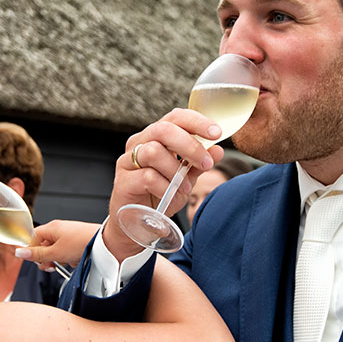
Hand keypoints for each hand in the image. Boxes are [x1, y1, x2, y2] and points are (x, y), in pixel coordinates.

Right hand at [15, 220, 99, 269]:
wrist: (105, 243)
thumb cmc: (82, 242)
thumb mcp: (55, 252)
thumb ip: (36, 254)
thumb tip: (20, 252)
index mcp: (50, 228)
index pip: (32, 238)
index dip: (31, 250)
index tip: (33, 260)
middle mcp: (59, 230)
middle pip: (44, 246)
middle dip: (46, 259)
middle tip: (51, 265)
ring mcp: (69, 236)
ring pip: (56, 251)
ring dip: (59, 260)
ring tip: (67, 262)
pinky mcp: (78, 242)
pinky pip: (68, 252)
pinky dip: (70, 259)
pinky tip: (76, 261)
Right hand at [105, 109, 223, 259]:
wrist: (136, 224)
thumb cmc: (159, 196)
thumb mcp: (184, 180)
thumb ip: (198, 165)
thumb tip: (218, 150)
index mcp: (155, 137)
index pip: (175, 117)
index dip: (197, 121)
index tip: (217, 132)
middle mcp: (139, 143)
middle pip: (163, 129)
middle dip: (190, 145)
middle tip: (206, 163)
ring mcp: (128, 161)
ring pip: (154, 151)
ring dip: (176, 170)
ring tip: (185, 187)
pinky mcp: (124, 180)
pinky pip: (148, 177)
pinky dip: (165, 187)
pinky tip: (170, 195)